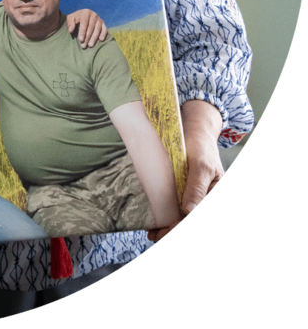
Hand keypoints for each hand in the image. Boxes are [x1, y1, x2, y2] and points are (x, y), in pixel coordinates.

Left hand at [66, 10, 107, 47]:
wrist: (82, 14)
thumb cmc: (75, 18)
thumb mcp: (70, 18)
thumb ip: (70, 24)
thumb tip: (71, 30)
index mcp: (85, 12)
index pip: (84, 23)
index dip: (82, 32)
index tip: (80, 40)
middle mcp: (94, 15)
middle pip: (91, 27)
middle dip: (87, 37)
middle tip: (84, 45)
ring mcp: (99, 19)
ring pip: (98, 29)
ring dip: (94, 38)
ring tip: (90, 45)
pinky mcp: (103, 23)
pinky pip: (104, 29)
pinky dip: (103, 34)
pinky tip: (101, 40)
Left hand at [147, 100, 223, 242]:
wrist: (194, 130)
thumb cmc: (201, 146)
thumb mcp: (200, 166)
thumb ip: (197, 188)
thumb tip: (190, 211)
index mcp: (212, 194)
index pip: (196, 212)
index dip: (181, 225)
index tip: (169, 231)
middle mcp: (204, 197)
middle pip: (188, 217)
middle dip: (173, 229)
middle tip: (155, 236)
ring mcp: (195, 195)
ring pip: (183, 215)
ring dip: (170, 227)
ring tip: (153, 234)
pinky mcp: (184, 189)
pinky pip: (177, 206)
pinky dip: (168, 216)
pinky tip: (157, 222)